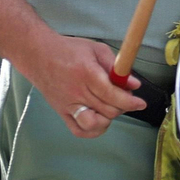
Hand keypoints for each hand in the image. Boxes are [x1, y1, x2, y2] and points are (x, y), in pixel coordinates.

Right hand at [20, 33, 144, 139]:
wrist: (39, 55)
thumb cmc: (68, 50)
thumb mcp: (95, 49)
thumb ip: (116, 66)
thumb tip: (133, 83)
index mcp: (87, 74)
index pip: (113, 95)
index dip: (130, 101)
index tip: (140, 102)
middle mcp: (77, 92)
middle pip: (108, 110)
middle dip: (123, 106)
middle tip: (124, 96)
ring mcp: (68, 105)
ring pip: (95, 124)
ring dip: (108, 119)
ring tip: (110, 107)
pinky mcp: (62, 112)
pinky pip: (79, 131)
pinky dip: (93, 130)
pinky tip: (99, 119)